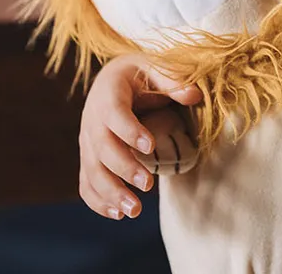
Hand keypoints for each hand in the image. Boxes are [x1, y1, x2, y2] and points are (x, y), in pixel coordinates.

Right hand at [78, 54, 201, 219]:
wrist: (113, 80)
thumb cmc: (139, 74)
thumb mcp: (155, 67)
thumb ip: (173, 80)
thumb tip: (194, 95)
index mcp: (108, 93)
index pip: (114, 113)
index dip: (130, 130)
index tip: (151, 146)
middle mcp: (92, 119)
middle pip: (102, 148)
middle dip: (124, 168)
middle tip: (148, 185)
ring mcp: (88, 141)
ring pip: (92, 170)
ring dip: (110, 192)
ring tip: (134, 211)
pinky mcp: (89, 158)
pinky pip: (87, 182)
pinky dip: (98, 200)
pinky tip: (118, 214)